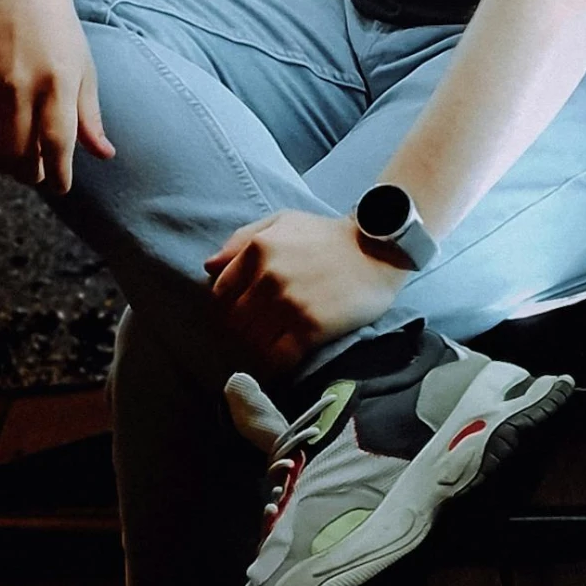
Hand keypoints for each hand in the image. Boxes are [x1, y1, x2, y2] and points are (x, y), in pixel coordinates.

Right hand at [0, 0, 116, 194]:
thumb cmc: (62, 36)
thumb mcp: (85, 70)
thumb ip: (90, 117)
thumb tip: (106, 156)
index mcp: (57, 81)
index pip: (56, 143)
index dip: (59, 174)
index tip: (61, 187)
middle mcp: (20, 84)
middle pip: (21, 154)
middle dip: (35, 174)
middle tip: (43, 173)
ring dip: (9, 166)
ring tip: (23, 160)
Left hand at [204, 208, 412, 377]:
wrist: (376, 251)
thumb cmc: (327, 236)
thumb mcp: (282, 221)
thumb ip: (242, 239)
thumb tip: (209, 267)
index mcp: (258, 249)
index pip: (220, 293)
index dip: (226, 308)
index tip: (240, 315)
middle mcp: (269, 276)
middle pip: (234, 321)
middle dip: (241, 330)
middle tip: (256, 333)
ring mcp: (289, 304)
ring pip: (252, 341)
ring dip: (256, 349)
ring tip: (268, 346)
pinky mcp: (310, 328)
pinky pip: (276, 357)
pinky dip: (273, 363)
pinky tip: (281, 358)